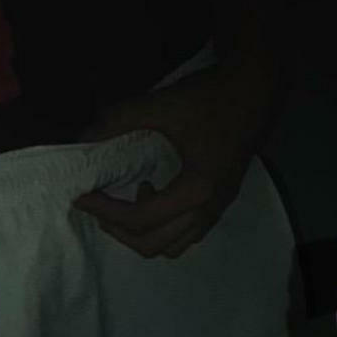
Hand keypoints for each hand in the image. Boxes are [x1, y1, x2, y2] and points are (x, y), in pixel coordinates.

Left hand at [76, 53, 277, 259]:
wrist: (253, 90)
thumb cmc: (209, 99)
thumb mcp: (159, 106)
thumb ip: (118, 122)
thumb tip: (83, 140)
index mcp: (195, 189)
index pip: (140, 218)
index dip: (104, 210)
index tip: (82, 196)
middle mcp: (208, 208)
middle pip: (154, 244)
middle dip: (118, 230)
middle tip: (98, 205)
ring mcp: (219, 208)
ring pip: (173, 246)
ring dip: (142, 233)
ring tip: (126, 204)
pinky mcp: (222, 200)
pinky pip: (188, 234)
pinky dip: (163, 227)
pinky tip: (155, 193)